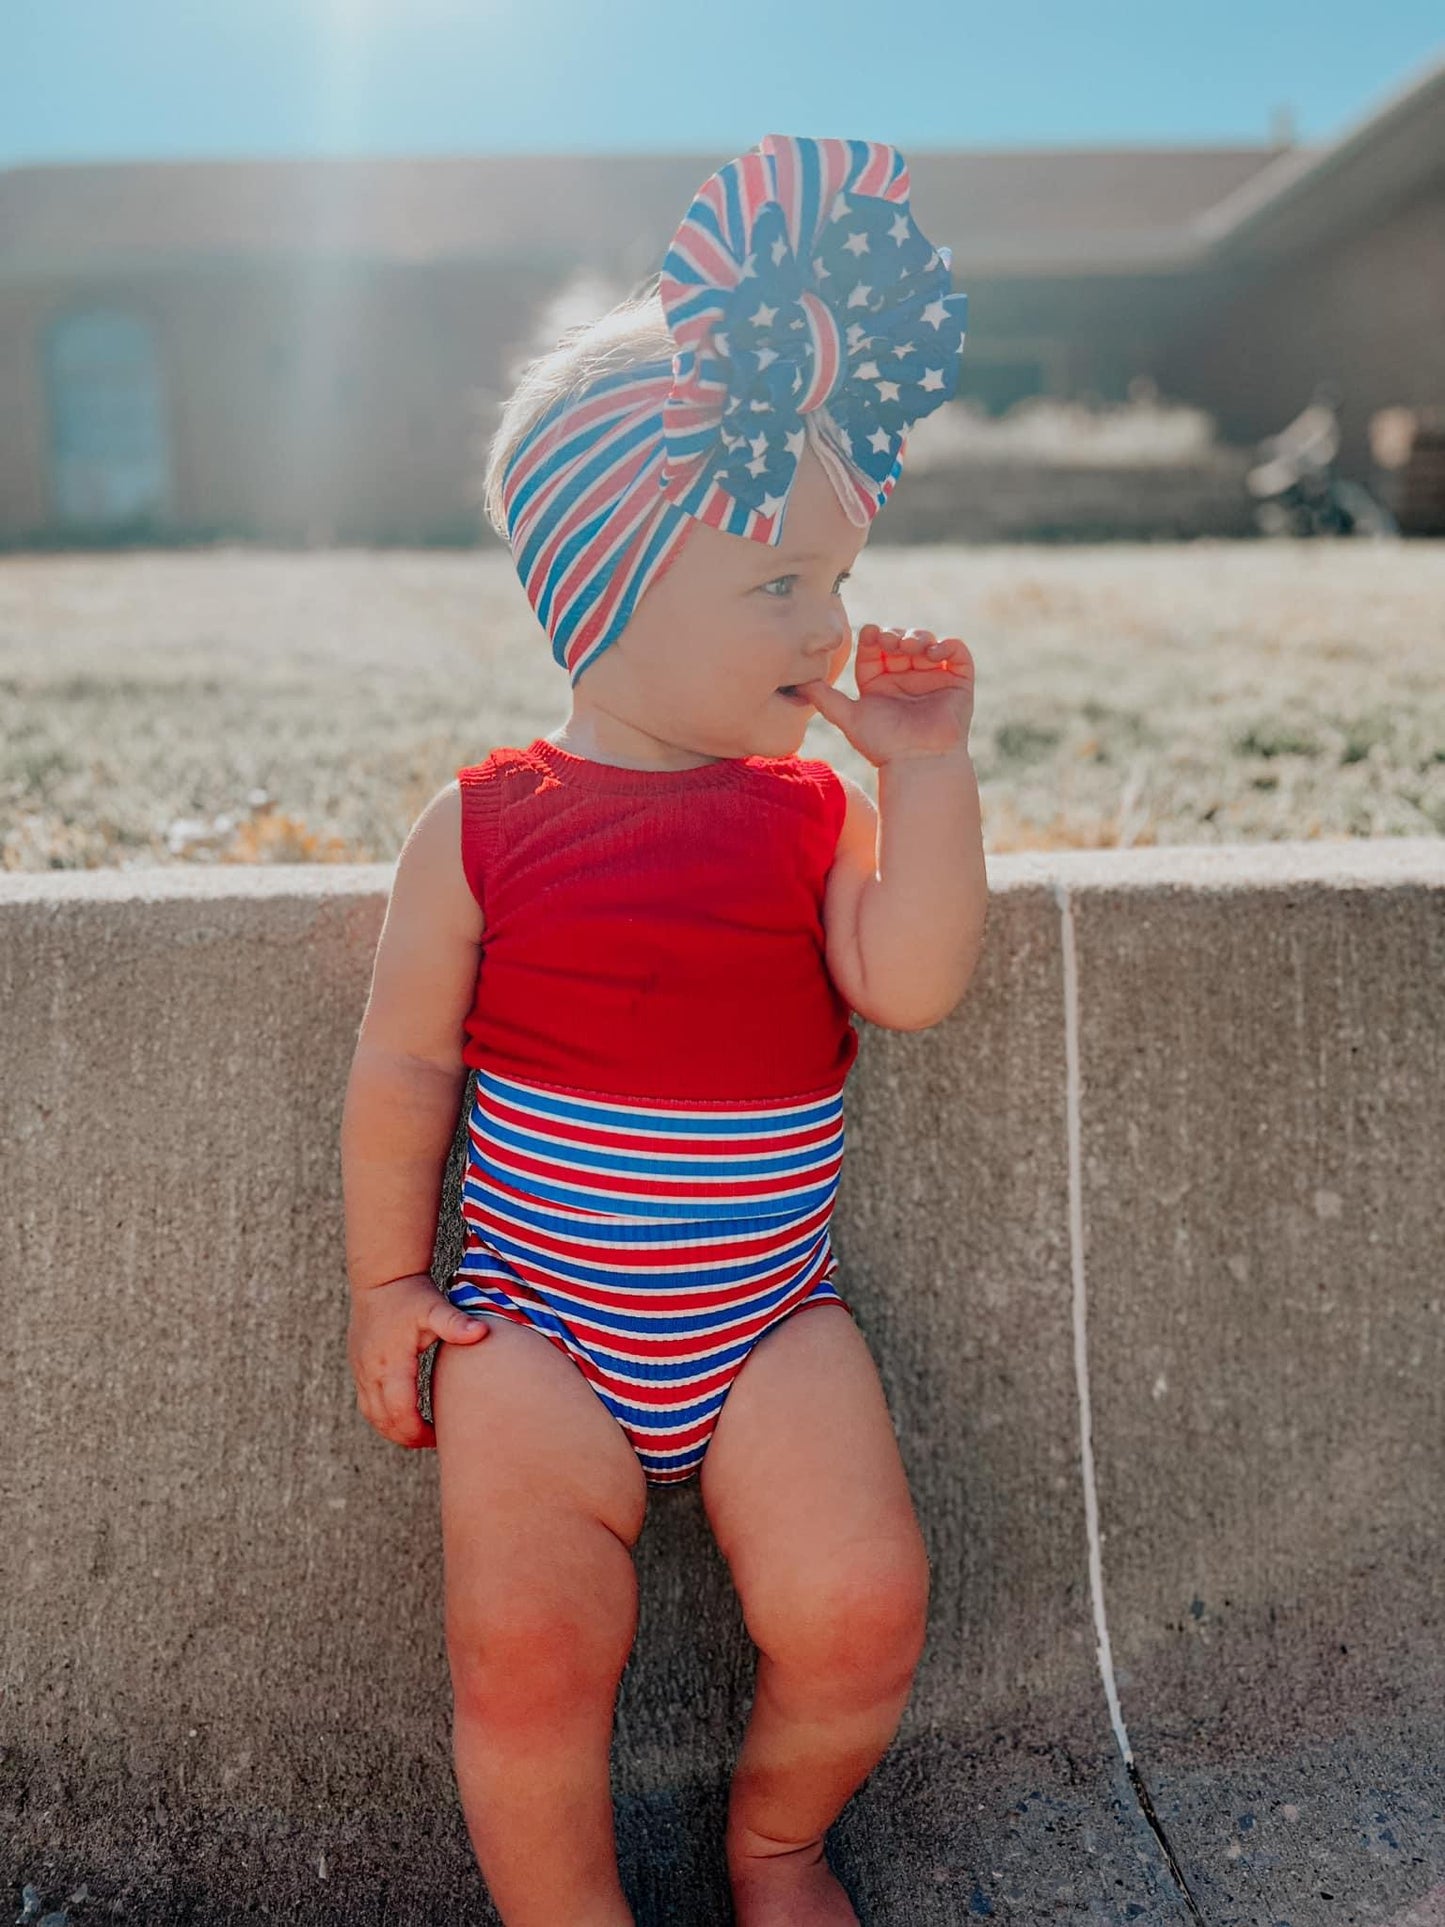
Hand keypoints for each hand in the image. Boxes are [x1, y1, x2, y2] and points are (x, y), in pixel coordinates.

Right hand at [346, 1271, 489, 1449]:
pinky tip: (403, 1415)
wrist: (381, 1277)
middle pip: (384, 1422)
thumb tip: (482, 1333)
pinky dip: (383, 1416)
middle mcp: (371, 1371)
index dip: (419, 1432)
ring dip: (393, 1430)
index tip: (440, 1435)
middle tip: (433, 1441)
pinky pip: (367, 1403)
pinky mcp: (358, 1367)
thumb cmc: (411, 1294)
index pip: (401, 1413)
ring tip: (419, 1433)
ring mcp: (361, 1370)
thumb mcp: (435, 1308)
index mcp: (391, 1363)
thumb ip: (456, 1323)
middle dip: (407, 1437)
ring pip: (372, 1416)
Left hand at [799, 623, 975, 767]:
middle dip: (896, 635)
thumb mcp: (849, 718)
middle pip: (900, 640)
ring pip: (927, 641)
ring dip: (919, 636)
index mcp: (880, 682)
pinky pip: (957, 652)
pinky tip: (934, 651)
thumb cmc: (884, 746)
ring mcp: (933, 677)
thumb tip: (798, 683)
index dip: (873, 637)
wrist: (918, 763)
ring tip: (911, 647)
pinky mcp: (958, 681)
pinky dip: (948, 644)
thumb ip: (825, 699)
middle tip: (891, 642)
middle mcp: (906, 676)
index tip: (870, 634)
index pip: (875, 649)